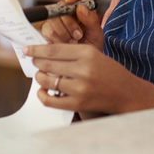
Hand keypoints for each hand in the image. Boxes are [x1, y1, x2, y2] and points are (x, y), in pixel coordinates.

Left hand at [23, 43, 153, 115]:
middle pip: (48, 64)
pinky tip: (43, 90)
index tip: (27, 49)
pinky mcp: (78, 103)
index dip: (37, 49)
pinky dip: (43, 94)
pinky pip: (51, 99)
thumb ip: (72, 52)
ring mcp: (80, 88)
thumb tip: (44, 53)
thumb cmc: (109, 71)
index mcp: (87, 53)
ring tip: (41, 75)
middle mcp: (83, 69)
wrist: (126, 93)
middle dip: (37, 62)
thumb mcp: (94, 54)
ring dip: (39, 77)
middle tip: (34, 61)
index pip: (54, 50)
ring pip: (47, 80)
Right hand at [39, 0, 103, 48]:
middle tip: (78, 36)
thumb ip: (91, 20)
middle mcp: (67, 12)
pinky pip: (48, 31)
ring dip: (63, 33)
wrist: (83, 62)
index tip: (71, 0)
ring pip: (53, 20)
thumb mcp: (96, 34)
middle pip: (61, 8)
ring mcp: (56, 21)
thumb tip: (80, 7)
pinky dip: (57, 40)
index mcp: (82, 9)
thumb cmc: (92, 46)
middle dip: (70, 23)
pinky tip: (65, 45)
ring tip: (73, 42)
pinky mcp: (48, 31)